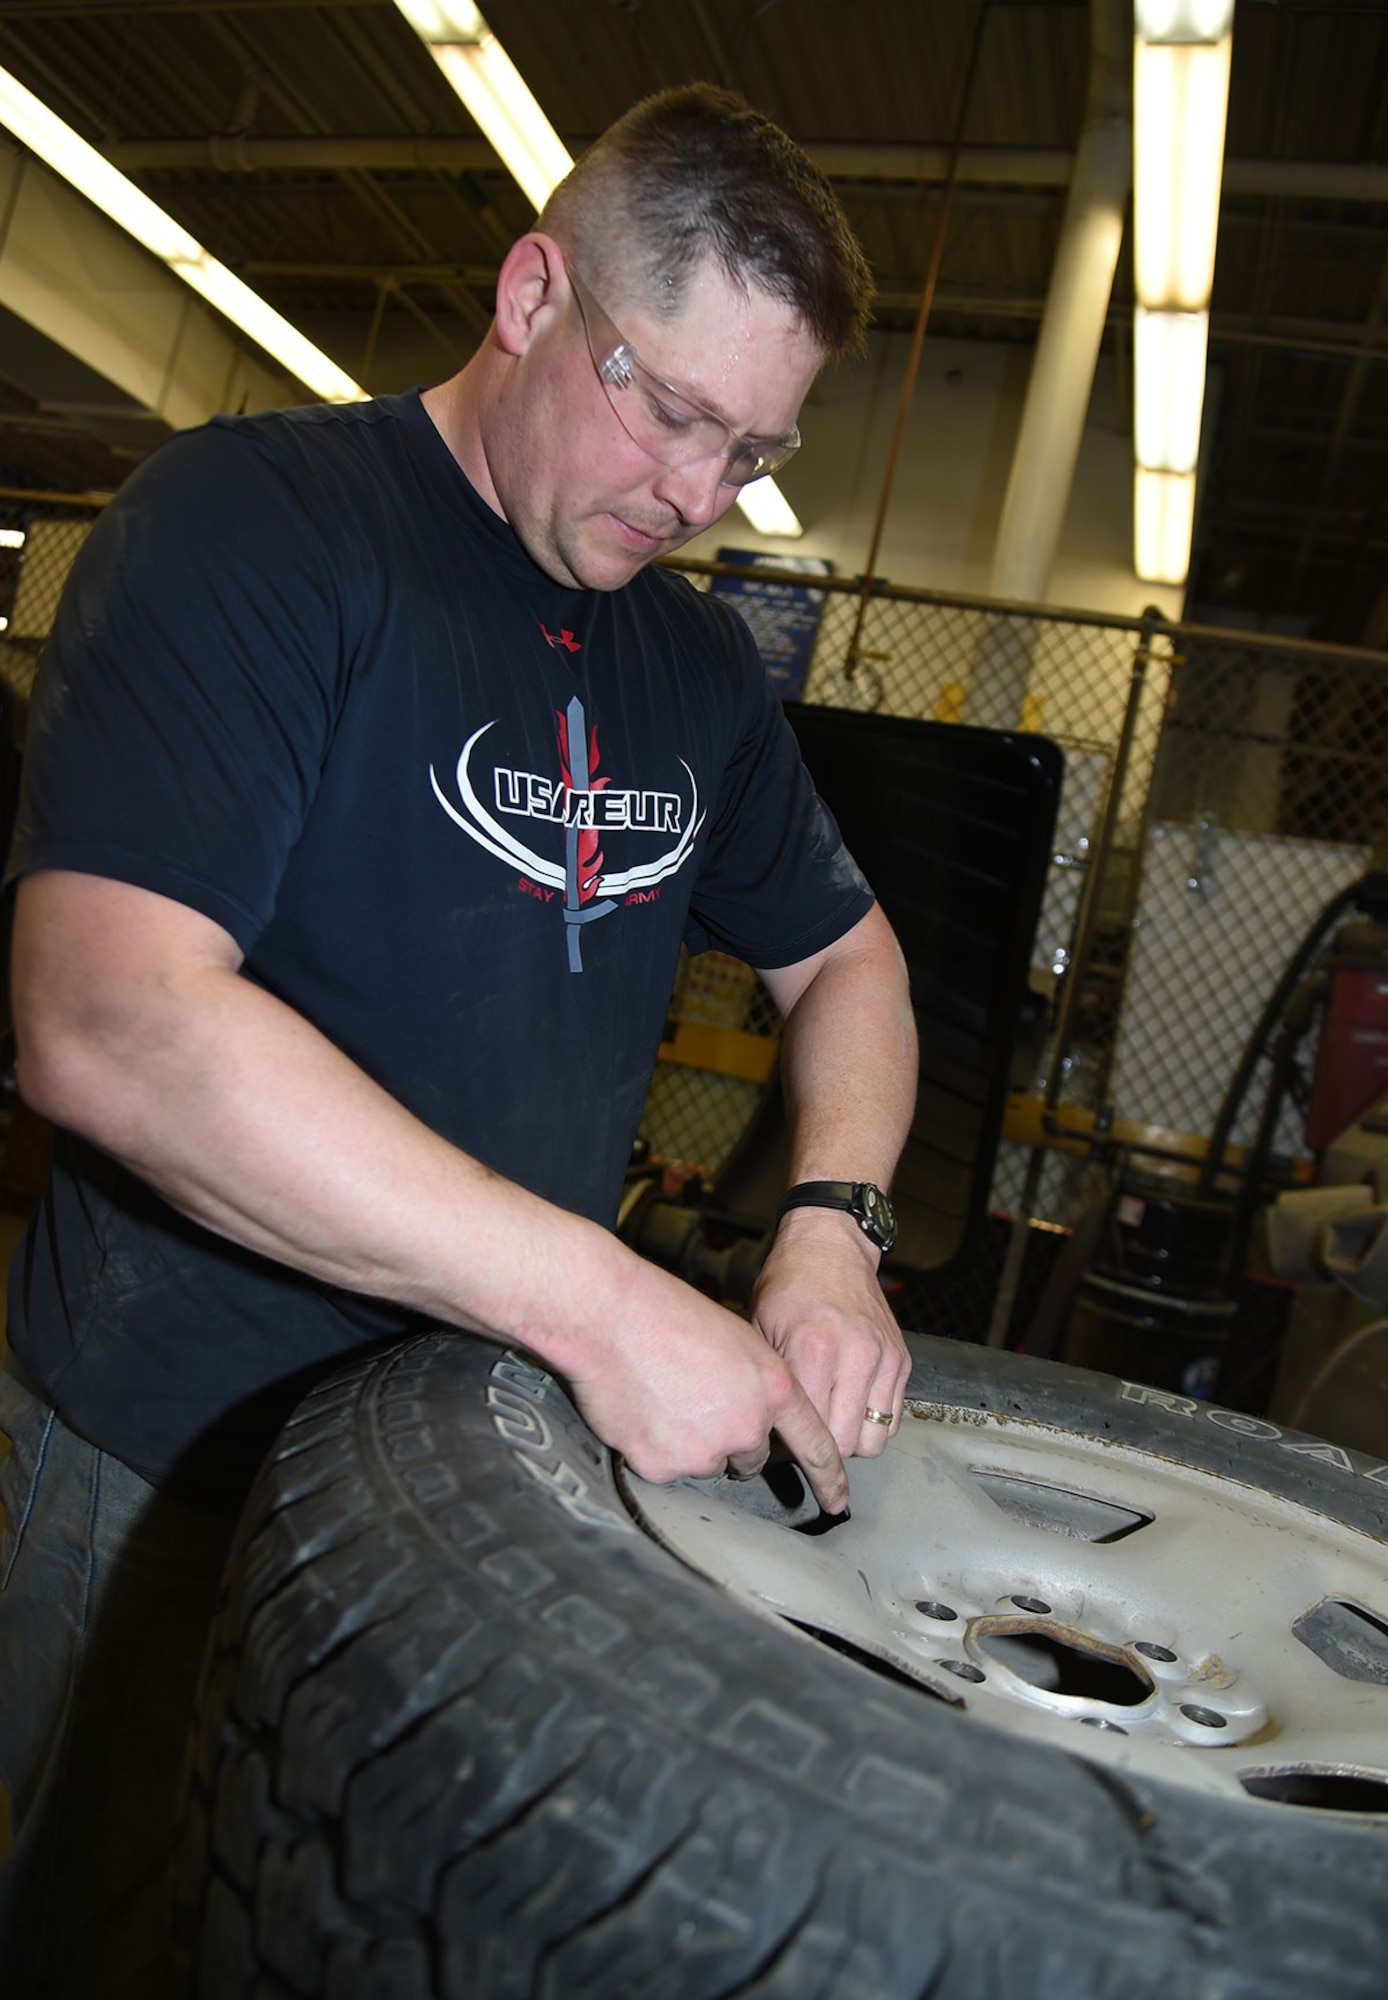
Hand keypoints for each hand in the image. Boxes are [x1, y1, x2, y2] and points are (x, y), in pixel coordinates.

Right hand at [561, 1260, 848, 1512]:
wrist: (610, 1316)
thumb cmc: (668, 1314)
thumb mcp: (737, 1339)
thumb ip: (756, 1384)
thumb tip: (755, 1415)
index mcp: (773, 1388)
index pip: (813, 1444)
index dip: (828, 1477)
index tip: (838, 1500)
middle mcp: (747, 1426)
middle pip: (749, 1457)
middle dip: (729, 1439)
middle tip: (697, 1400)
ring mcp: (704, 1451)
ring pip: (705, 1463)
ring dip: (690, 1442)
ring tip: (664, 1395)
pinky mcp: (663, 1466)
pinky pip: (665, 1467)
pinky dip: (653, 1446)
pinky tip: (641, 1409)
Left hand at [750, 1206, 910, 1459]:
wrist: (829, 1245)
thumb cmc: (789, 1283)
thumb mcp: (761, 1329)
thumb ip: (773, 1384)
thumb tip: (770, 1432)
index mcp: (814, 1351)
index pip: (811, 1432)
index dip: (791, 1448)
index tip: (780, 1442)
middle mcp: (856, 1357)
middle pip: (845, 1445)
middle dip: (822, 1449)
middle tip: (804, 1434)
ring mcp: (884, 1358)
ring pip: (875, 1440)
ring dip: (852, 1440)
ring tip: (830, 1422)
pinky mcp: (902, 1358)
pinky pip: (894, 1417)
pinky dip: (873, 1422)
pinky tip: (850, 1405)